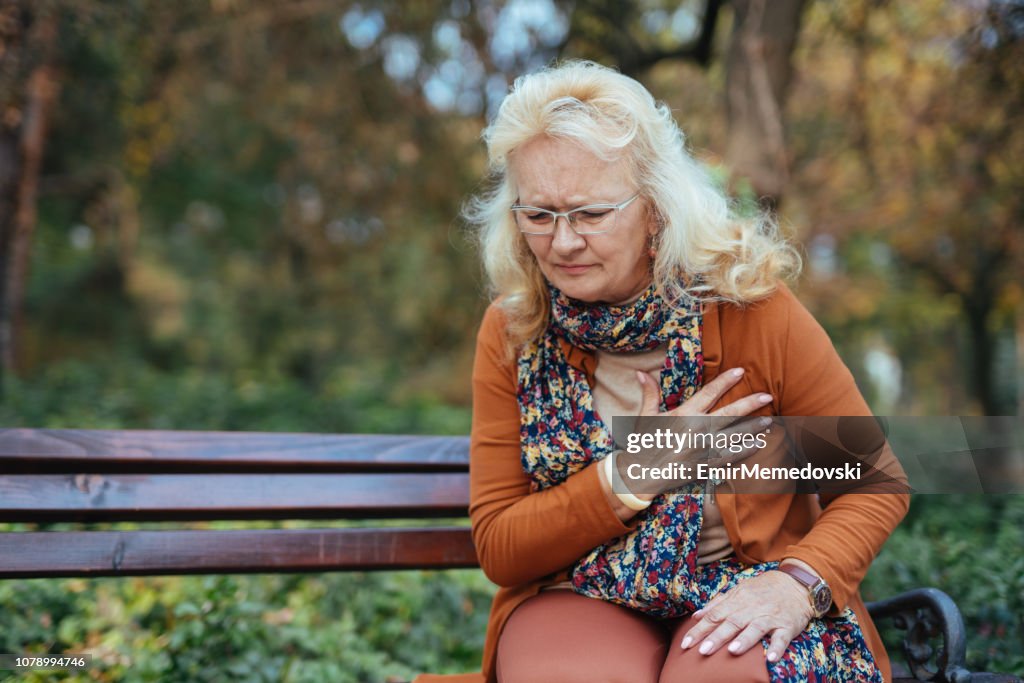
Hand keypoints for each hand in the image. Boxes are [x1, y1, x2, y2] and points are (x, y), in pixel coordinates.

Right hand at [622, 368, 773, 499]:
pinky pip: (730, 457)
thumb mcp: (644, 416)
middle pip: (729, 413)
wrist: (641, 474)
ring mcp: (703, 448)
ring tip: (769, 421)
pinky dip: (745, 451)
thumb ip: (649, 393)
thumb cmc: (643, 443)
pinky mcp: (705, 465)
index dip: (726, 381)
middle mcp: (696, 429)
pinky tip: (757, 444)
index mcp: (683, 414)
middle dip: (750, 404)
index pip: (709, 393)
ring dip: (753, 428)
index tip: (741, 372)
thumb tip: (640, 372)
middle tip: (768, 396)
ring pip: (734, 435)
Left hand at [680, 570, 813, 662]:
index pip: (714, 616)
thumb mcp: (738, 592)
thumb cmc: (762, 591)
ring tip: (732, 651)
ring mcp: (770, 617)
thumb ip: (717, 604)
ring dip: (744, 640)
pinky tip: (771, 658)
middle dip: (716, 637)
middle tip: (702, 651)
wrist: (794, 583)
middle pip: (731, 623)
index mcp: (737, 601)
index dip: (699, 630)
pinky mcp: (787, 626)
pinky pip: (782, 637)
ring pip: (755, 629)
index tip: (685, 643)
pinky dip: (777, 647)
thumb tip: (696, 616)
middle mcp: (751, 608)